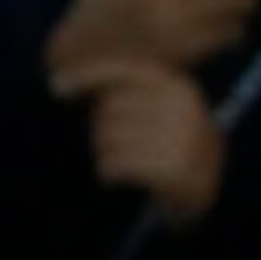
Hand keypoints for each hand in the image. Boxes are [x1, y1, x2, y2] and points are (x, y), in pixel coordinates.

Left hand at [66, 60, 226, 226]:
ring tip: (112, 163)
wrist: (204, 189)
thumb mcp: (159, 110)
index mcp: (179, 87)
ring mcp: (180, 138)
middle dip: (100, 130)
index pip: (125, 70)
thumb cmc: (168, 145)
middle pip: (109, 109)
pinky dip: (108, 172)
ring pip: (109, 138)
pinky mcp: (173, 169)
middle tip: (110, 148)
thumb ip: (122, 92)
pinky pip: (118, 165)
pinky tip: (111, 176)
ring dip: (103, 154)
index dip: (87, 74)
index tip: (55, 86)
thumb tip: (56, 81)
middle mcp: (182, 108)